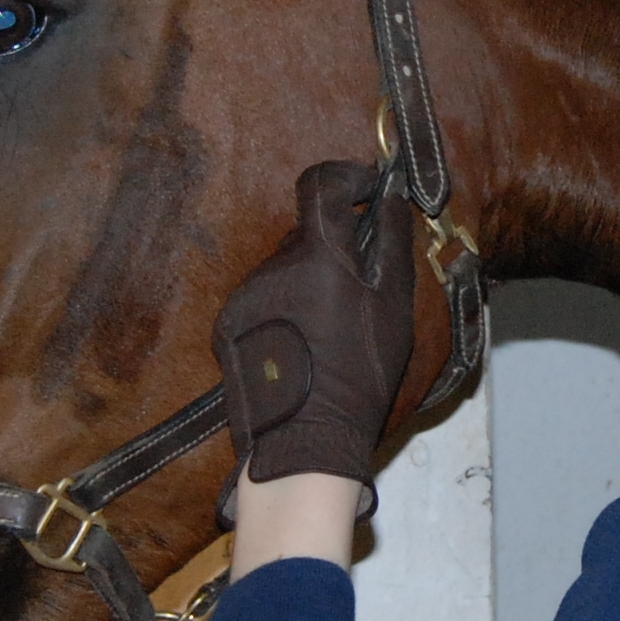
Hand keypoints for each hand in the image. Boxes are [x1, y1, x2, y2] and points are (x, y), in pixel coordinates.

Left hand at [213, 162, 415, 513]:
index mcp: (317, 253)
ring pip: (283, 270)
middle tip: (360, 288)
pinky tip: (301, 350)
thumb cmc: (360, 375)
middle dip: (332, 247)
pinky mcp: (225, 326)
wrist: (303, 443)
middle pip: (304, 234)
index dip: (345, 177)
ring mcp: (244, 296)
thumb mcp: (393, 309)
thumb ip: (394, 244)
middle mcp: (272, 265)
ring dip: (308, 283)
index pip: (319, 182)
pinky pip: (261, 301)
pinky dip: (283, 312)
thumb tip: (394, 197)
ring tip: (330, 332)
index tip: (366, 191)